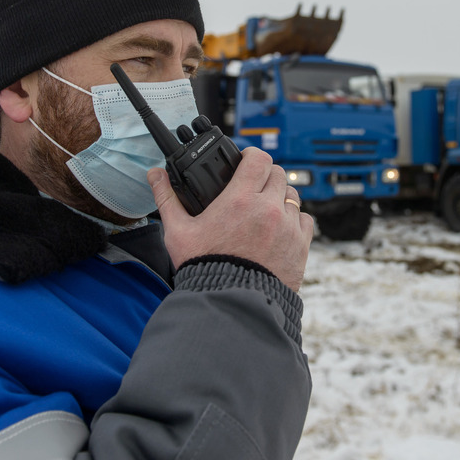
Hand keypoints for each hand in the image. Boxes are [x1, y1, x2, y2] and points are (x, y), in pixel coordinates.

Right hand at [148, 147, 312, 290]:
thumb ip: (167, 199)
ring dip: (279, 198)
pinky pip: (304, 220)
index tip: (245, 160)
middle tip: (252, 187)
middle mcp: (268, 209)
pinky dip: (294, 220)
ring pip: (291, 196)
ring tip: (263, 211)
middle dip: (264, 176)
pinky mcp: (300, 246)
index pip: (258, 158)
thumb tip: (155, 175)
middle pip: (277, 173)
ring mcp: (287, 227)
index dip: (251, 155)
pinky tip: (278, 230)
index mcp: (239, 200)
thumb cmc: (204, 268)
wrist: (230, 305)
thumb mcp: (178, 232)